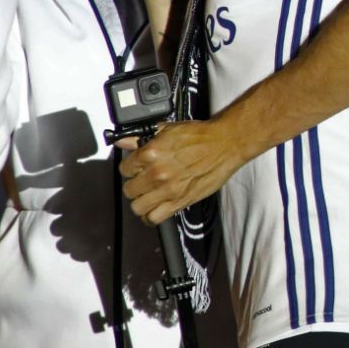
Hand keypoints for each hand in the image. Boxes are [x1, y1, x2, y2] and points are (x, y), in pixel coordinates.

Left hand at [118, 118, 251, 224]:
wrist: (226, 144)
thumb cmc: (201, 136)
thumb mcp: (168, 130)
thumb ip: (141, 137)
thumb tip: (123, 142)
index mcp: (151, 153)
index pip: (124, 169)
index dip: (130, 168)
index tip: (136, 168)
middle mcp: (157, 173)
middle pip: (129, 190)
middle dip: (135, 185)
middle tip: (144, 181)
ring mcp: (168, 190)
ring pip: (137, 207)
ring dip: (141, 202)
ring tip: (147, 196)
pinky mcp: (179, 202)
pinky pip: (154, 218)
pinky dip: (151, 216)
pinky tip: (154, 209)